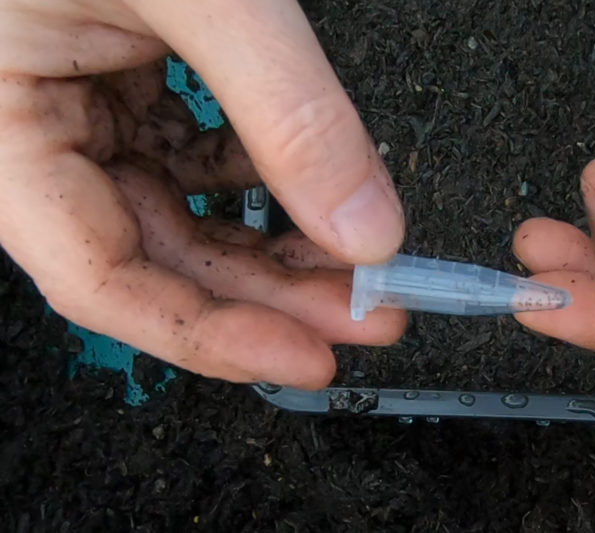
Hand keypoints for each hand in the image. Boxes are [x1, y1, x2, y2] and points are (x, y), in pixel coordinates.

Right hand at [0, 0, 406, 388]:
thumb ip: (285, 111)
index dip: (211, 334)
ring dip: (272, 240)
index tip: (308, 355)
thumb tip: (363, 224)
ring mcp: (71, 100)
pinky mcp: (113, 73)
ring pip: (178, 211)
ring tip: (356, 257)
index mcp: (0, 125)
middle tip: (364, 314)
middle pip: (157, 255)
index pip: (99, 279)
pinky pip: (184, 153)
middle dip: (272, 294)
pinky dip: (251, 175)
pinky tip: (303, 182)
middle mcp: (28, 125)